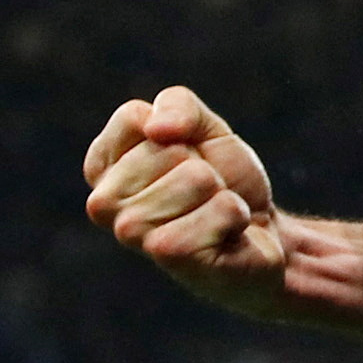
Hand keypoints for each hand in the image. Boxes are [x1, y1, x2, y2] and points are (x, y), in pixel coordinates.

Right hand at [84, 85, 287, 312]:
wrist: (259, 234)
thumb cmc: (222, 178)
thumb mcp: (203, 126)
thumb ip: (177, 105)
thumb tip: (157, 128)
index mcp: (103, 167)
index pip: (132, 117)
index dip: (178, 129)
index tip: (186, 155)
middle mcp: (104, 204)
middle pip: (171, 149)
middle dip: (203, 164)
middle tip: (204, 191)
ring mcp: (132, 234)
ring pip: (197, 178)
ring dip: (221, 192)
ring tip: (213, 213)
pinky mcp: (169, 257)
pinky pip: (221, 208)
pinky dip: (235, 214)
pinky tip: (226, 235)